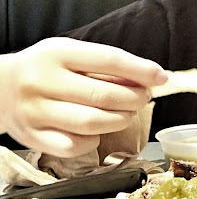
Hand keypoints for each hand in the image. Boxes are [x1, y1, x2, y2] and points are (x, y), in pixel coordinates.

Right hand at [0, 38, 166, 157]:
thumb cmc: (47, 70)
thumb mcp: (71, 55)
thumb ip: (106, 66)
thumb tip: (150, 78)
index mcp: (57, 53)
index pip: (108, 59)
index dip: (140, 70)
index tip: (161, 77)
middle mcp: (44, 81)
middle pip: (104, 95)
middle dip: (134, 98)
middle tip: (143, 98)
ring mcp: (37, 112)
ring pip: (93, 123)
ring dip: (120, 120)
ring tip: (126, 113)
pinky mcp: (34, 137)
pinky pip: (76, 145)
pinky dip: (94, 140)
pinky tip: (96, 130)